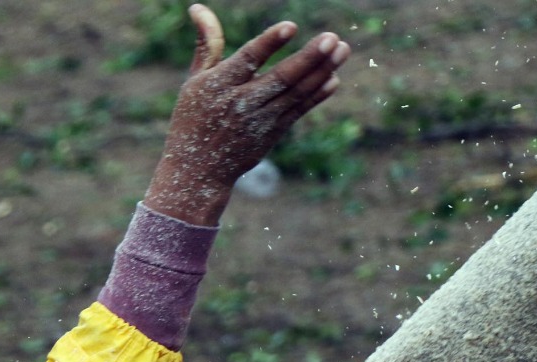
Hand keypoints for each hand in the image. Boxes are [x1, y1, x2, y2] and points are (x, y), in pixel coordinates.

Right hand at [144, 4, 350, 224]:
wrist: (199, 170)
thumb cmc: (195, 117)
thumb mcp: (194, 81)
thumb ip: (207, 44)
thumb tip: (198, 7)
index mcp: (218, 86)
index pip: (247, 60)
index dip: (269, 44)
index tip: (291, 27)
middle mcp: (240, 104)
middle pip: (280, 79)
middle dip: (308, 58)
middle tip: (332, 39)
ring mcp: (259, 121)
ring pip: (294, 94)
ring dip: (321, 72)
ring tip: (342, 50)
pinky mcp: (271, 134)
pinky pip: (297, 112)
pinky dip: (316, 96)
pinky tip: (333, 78)